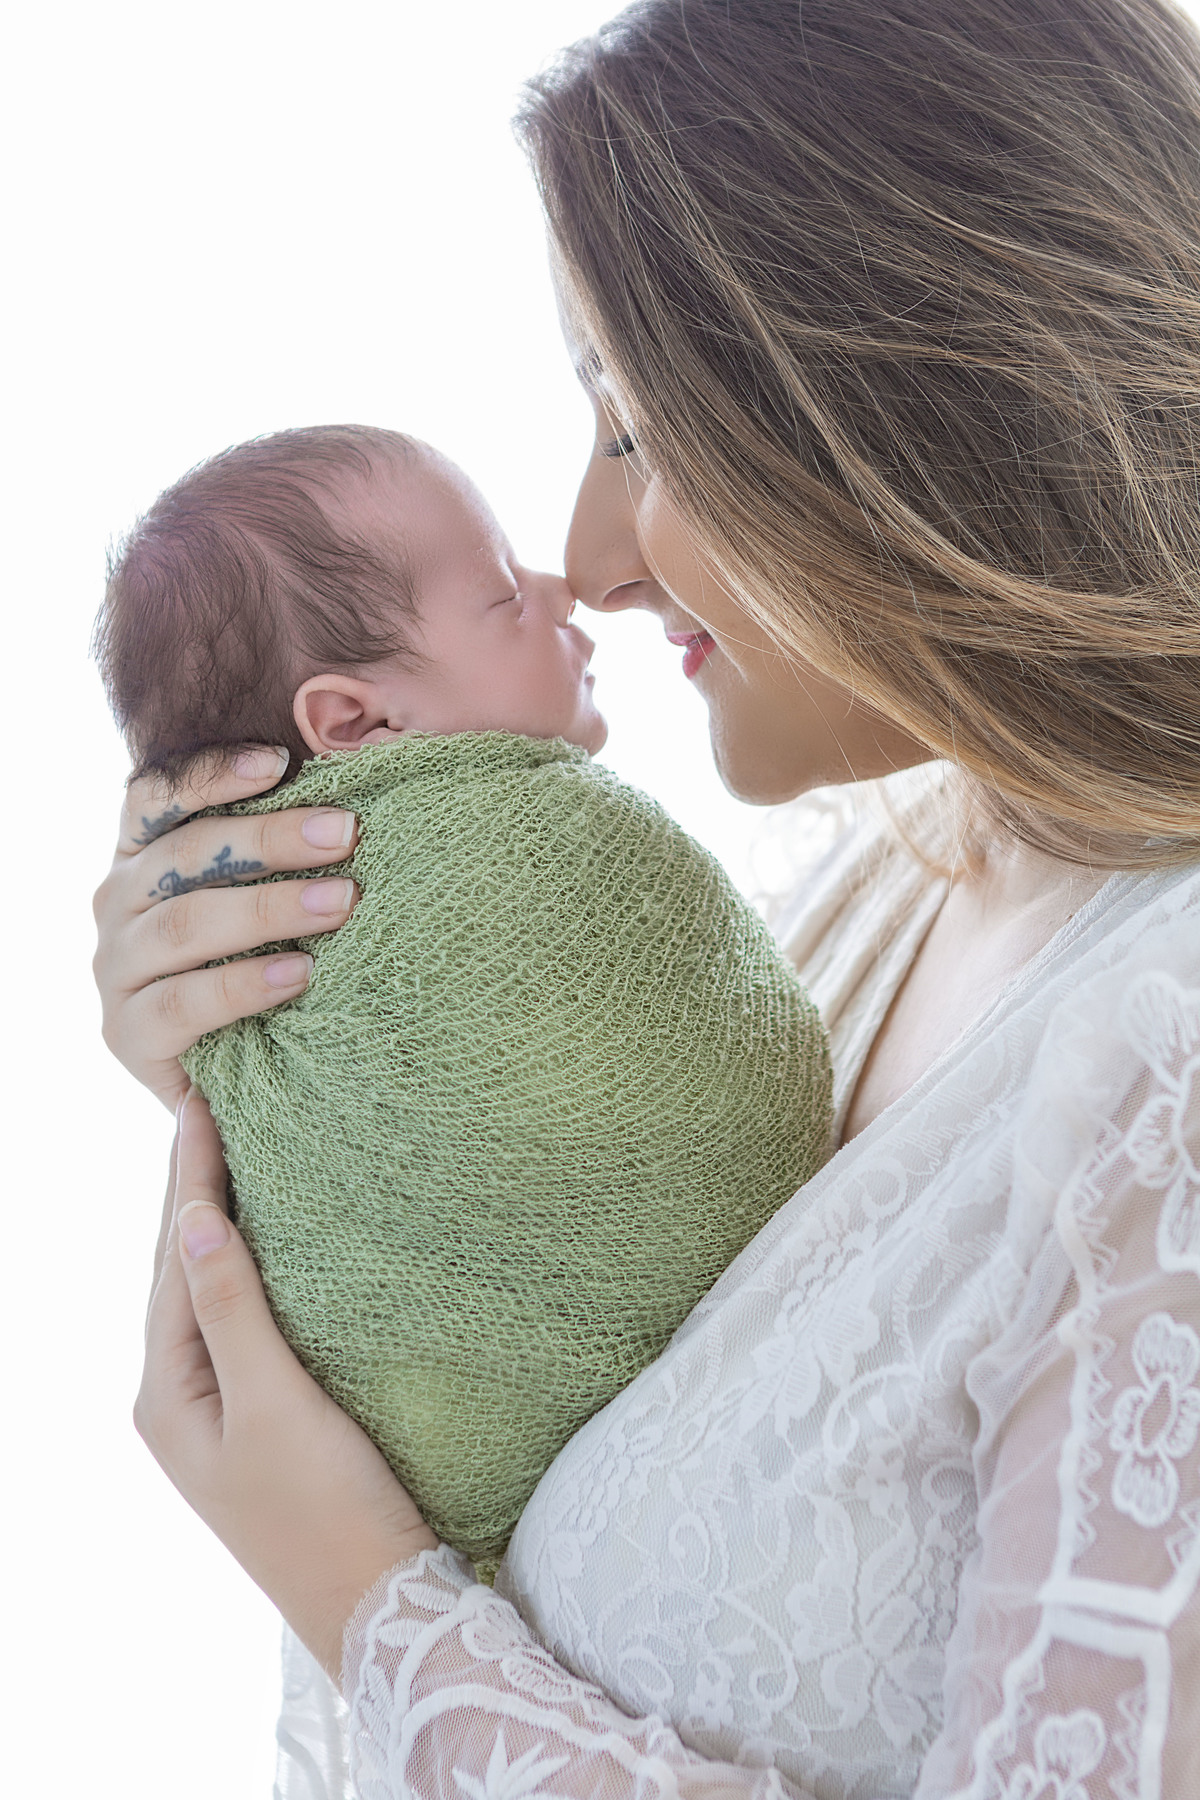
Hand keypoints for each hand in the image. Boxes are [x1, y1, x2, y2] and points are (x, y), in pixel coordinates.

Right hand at [93, 746, 361, 1108]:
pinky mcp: (126, 1033)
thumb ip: (274, 857)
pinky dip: (244, 984)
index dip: (213, 774)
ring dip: (268, 907)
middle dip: (271, 838)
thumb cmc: (254, 965)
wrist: (223, 1078)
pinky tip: (300, 973)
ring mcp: (116, 969)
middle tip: (347, 832)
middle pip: (186, 854)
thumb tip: (349, 809)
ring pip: (184, 924)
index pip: (156, 797)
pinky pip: (183, 1002)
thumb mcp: (257, 906)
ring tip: (342, 902)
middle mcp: (117, 903)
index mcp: (140, 857)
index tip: (282, 762)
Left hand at [136, 1090, 438, 1679]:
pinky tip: (266, 1246)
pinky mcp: (260, 1421)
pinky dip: (247, 1270)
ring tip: (230, 1156)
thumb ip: (233, 1310)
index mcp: (166, 1394)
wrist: (377, 1607)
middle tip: (208, 1109)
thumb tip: (193, 1219)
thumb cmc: (325, 1514)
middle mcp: (178, 1400)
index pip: (173, 1260)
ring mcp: (217, 1413)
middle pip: (179, 1272)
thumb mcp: (275, 1406)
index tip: (200, 1106)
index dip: (187, 1180)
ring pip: (207, 1294)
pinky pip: (239, 1323)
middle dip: (190, 1191)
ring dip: (216, 1226)